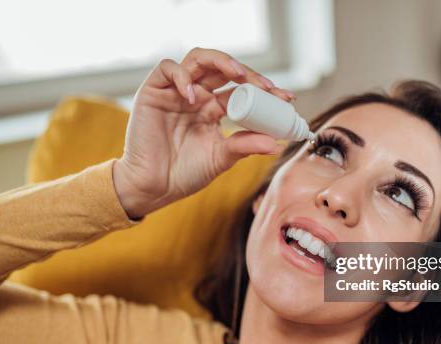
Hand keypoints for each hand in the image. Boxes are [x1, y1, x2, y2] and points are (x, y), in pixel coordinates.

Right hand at [113, 48, 294, 218]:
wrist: (153, 187)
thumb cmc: (185, 174)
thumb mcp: (222, 158)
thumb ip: (245, 146)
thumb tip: (276, 144)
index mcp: (214, 109)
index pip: (242, 90)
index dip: (264, 90)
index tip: (287, 98)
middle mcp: (198, 96)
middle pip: (224, 69)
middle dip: (249, 74)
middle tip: (267, 87)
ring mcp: (176, 91)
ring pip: (199, 59)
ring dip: (221, 60)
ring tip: (238, 74)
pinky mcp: (154, 91)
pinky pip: (168, 69)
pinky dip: (182, 76)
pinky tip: (194, 96)